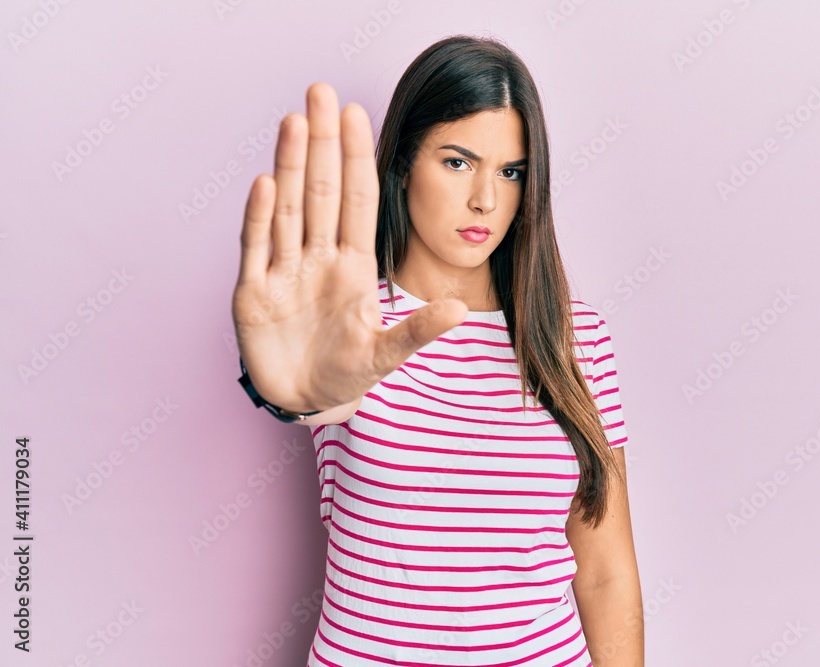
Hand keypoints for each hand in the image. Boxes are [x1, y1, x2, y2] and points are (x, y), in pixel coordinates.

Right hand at [231, 83, 467, 412]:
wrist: (306, 401)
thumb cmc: (348, 372)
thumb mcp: (387, 354)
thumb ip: (418, 331)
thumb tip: (459, 310)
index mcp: (354, 265)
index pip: (357, 201)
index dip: (355, 159)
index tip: (357, 114)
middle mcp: (318, 258)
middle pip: (320, 191)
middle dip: (320, 143)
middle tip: (321, 91)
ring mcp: (283, 272)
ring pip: (288, 209)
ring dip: (290, 166)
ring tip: (294, 120)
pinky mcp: (253, 292)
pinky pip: (256, 247)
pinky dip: (260, 217)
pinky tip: (266, 183)